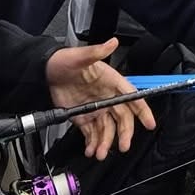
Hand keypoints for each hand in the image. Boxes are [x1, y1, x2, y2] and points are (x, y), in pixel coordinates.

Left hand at [45, 37, 155, 160]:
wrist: (45, 71)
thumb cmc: (64, 60)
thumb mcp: (81, 56)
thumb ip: (97, 51)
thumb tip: (112, 42)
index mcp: (112, 83)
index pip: (132, 98)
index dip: (142, 111)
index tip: (149, 124)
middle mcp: (106, 98)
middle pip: (122, 119)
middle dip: (124, 134)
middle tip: (123, 146)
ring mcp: (95, 109)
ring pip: (106, 130)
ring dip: (106, 143)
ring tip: (101, 153)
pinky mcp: (83, 117)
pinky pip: (91, 133)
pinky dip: (93, 143)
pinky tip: (91, 150)